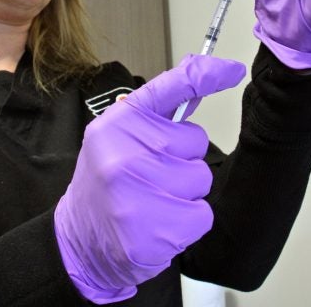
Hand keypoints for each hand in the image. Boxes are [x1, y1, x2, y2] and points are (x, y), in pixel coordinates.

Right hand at [54, 54, 246, 302]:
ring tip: (153, 201)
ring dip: (186, 193)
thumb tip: (198, 76)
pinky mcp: (151, 231)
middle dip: (184, 159)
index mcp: (117, 123)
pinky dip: (188, 223)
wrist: (79, 241)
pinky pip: (202, 215)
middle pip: (195, 142)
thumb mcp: (119, 138)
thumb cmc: (106, 185)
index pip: (169, 88)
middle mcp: (123, 152)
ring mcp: (135, 192)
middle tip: (152, 176)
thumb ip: (157, 115)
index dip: (204, 75)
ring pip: (200, 179)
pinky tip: (160, 224)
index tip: (231, 70)